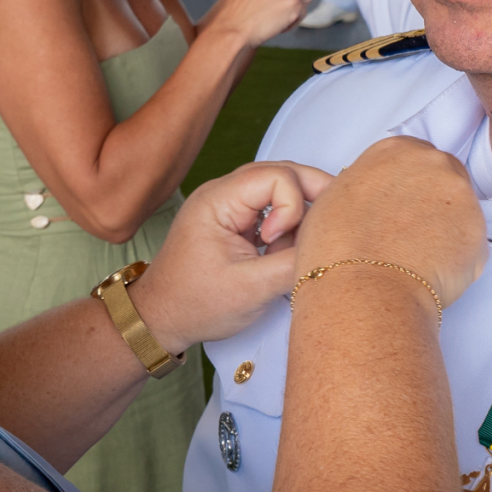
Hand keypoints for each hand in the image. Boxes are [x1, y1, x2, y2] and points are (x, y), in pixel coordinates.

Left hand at [131, 162, 332, 351]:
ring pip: (281, 189)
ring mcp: (230, 206)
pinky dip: (289, 226)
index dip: (293, 206)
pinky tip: (287, 250)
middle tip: (330, 226)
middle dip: (312, 196)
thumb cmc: (195, 305)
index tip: (275, 243)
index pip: (277, 176)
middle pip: (283, 172)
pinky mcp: (236, 221)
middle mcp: (223, 193)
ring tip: (298, 246)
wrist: (161, 319)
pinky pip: (273, 208)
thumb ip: (293, 262)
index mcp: (218, 200)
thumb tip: (330, 246)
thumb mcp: (251, 289)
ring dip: (300, 214)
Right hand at [294, 136, 484, 309]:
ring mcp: (461, 195)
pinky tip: (430, 272)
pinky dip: (456, 260)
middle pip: (443, 179)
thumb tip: (375, 199)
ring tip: (414, 258)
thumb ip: (367, 184)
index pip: (414, 158)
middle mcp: (432, 163)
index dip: (406, 189)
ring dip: (445, 232)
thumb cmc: (339, 250)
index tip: (399, 208)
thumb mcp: (336, 196)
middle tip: (408, 236)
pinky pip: (472, 245)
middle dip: (431, 206)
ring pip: (461, 212)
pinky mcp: (480, 230)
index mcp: (396, 149)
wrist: (364, 289)